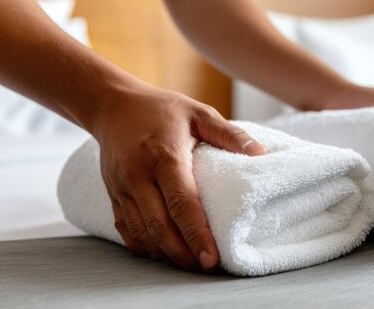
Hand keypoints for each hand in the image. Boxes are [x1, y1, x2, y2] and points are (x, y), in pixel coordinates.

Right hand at [91, 84, 265, 271]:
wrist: (113, 104)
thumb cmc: (162, 109)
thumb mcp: (198, 112)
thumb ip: (230, 133)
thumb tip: (260, 153)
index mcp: (164, 156)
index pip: (182, 203)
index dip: (197, 234)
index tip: (212, 258)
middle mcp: (139, 175)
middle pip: (160, 226)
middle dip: (183, 253)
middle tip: (206, 268)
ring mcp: (122, 187)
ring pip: (142, 232)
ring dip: (165, 253)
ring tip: (190, 264)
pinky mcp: (113, 194)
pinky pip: (126, 229)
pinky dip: (144, 246)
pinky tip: (163, 253)